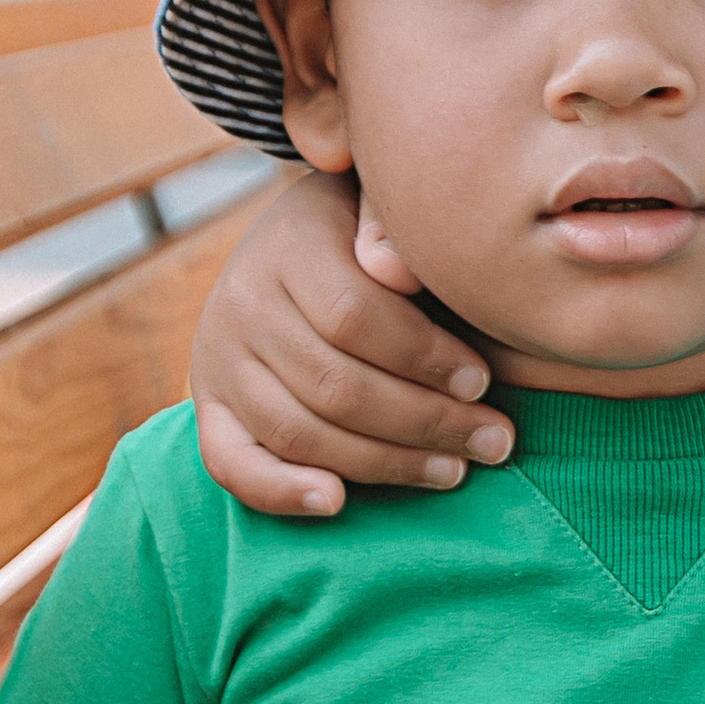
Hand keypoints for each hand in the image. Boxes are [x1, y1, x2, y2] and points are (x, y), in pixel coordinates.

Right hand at [189, 167, 511, 516]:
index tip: (483, 382)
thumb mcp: (382, 201)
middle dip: (424, 421)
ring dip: (383, 463)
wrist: (300, 237)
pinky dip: (280, 492)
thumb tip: (397, 271)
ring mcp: (218, 360)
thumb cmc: (367, 227)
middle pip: (333, 385)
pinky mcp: (211, 406)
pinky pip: (230, 463)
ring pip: (297, 432)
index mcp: (287, 246)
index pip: (353, 316)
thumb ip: (391, 226)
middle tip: (493, 440)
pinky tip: (337, 502)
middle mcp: (240, 304)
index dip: (423, 357)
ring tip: (453, 470)